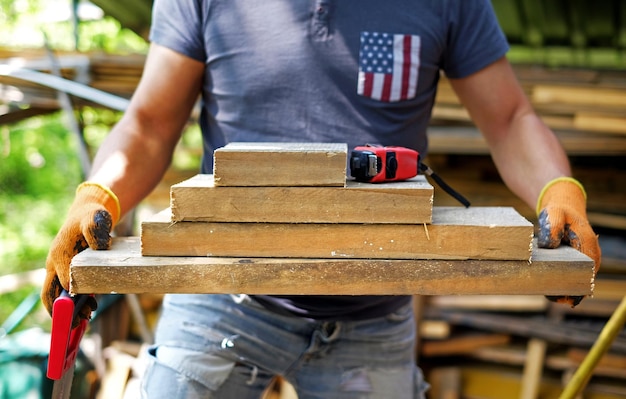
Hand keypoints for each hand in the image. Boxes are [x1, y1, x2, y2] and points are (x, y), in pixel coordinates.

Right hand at [42, 182, 119, 325]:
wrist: (87, 212)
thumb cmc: (91, 216)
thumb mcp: (96, 219)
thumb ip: (96, 230)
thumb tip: (99, 247)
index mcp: (60, 254)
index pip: (63, 281)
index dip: (71, 297)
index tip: (82, 309)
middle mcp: (54, 263)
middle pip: (50, 293)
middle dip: (61, 310)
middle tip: (79, 321)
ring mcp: (58, 267)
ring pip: (56, 294)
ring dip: (69, 308)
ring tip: (87, 316)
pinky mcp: (66, 270)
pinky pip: (64, 290)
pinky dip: (74, 302)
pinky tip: (89, 308)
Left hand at [536, 177, 600, 306]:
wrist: (563, 209)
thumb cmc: (559, 212)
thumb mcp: (554, 214)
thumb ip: (552, 227)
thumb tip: (548, 245)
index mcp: (589, 247)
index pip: (587, 274)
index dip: (575, 287)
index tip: (559, 294)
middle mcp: (591, 258)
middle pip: (583, 283)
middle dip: (568, 292)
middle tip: (549, 295)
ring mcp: (585, 262)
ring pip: (578, 283)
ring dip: (564, 290)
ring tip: (546, 293)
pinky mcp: (577, 263)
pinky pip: (572, 278)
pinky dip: (561, 285)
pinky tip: (547, 289)